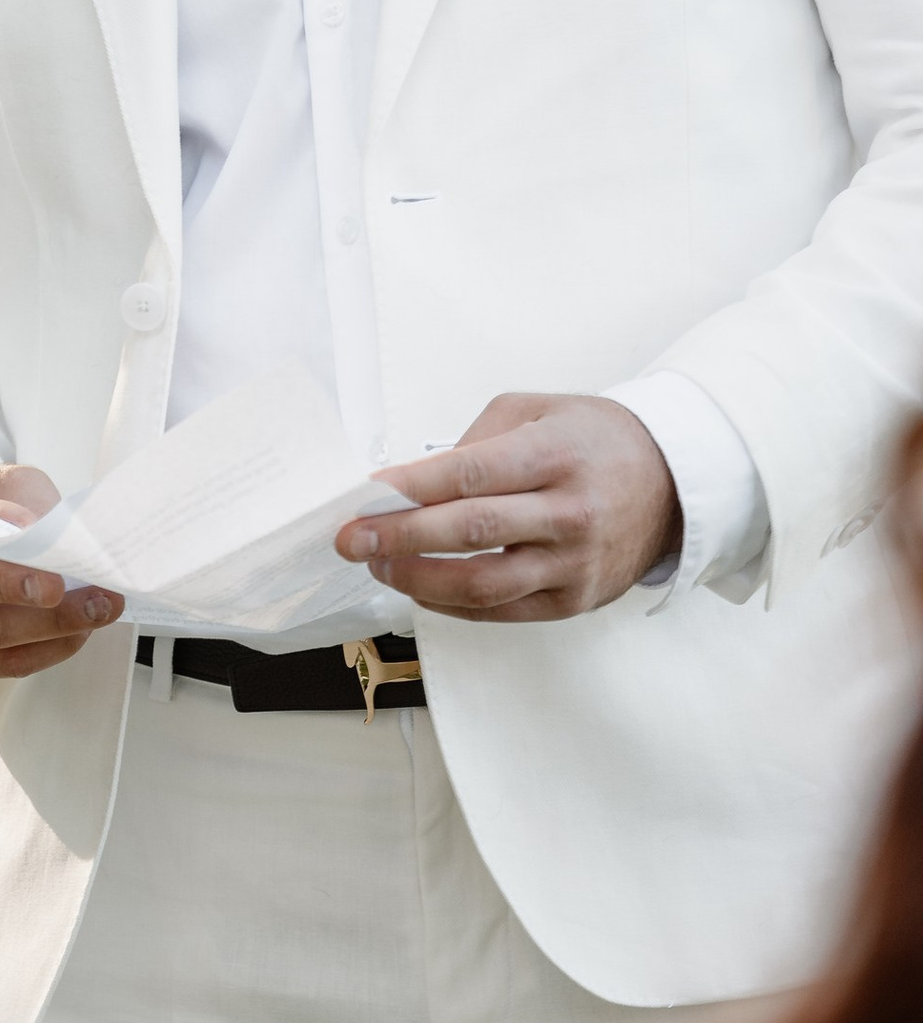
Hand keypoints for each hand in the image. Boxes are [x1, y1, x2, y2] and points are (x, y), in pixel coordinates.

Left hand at [337, 393, 680, 620]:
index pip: (471, 474)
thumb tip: (412, 482)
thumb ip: (473, 441)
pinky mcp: (575, 600)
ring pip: (484, 585)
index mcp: (556, 454)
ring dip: (419, 579)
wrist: (671, 482)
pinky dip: (454, 604)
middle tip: (352, 540)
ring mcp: (575, 563)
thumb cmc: (593, 440)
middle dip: (400, 538)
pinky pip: (504, 611)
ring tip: (380, 566)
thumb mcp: (535, 410)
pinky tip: (421, 588)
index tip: (366, 494)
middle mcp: (570, 512)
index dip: (412, 488)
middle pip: (471, 532)